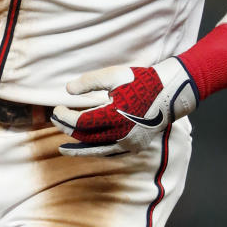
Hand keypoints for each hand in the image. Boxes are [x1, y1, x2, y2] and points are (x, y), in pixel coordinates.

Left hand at [51, 58, 197, 156]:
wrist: (170, 93)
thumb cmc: (141, 81)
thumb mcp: (114, 75)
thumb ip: (89, 82)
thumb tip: (68, 90)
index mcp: (114, 115)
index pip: (80, 122)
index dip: (64, 117)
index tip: (56, 109)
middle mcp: (121, 133)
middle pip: (86, 137)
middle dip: (67, 130)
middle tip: (56, 121)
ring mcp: (128, 143)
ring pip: (97, 150)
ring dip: (79, 149)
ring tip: (63, 150)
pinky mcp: (134, 147)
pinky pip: (110, 151)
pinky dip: (96, 149)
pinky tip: (86, 147)